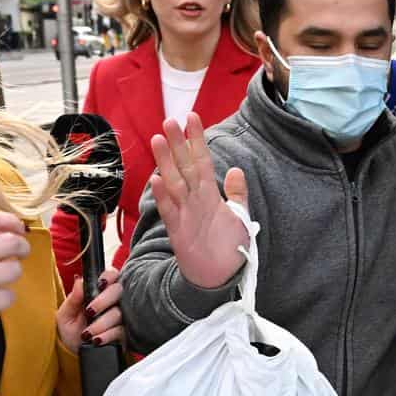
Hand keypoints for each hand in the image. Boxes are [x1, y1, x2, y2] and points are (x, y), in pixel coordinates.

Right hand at [0, 212, 28, 335]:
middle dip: (22, 247)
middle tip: (21, 253)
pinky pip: (10, 295)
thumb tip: (10, 228)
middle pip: (11, 242)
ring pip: (15, 269)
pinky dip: (5, 297)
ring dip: (12, 274)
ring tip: (0, 279)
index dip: (10, 220)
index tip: (19, 228)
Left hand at [57, 268, 123, 353]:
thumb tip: (80, 281)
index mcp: (98, 292)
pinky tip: (97, 340)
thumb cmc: (70, 331)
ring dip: (102, 323)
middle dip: (103, 301)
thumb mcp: (65, 315)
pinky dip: (107, 335)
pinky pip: (121, 331)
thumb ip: (73, 298)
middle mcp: (112, 302)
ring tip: (87, 333)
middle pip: (118, 291)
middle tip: (89, 312)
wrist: (74, 352)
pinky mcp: (124, 333)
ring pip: (118, 313)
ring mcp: (120, 317)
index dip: (109, 276)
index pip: (112, 275)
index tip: (100, 285)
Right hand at [147, 112, 249, 288]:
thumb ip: (237, 194)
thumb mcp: (239, 217)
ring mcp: (184, 215)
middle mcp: (194, 201)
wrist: (219, 278)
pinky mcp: (178, 233)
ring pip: (173, 184)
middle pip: (184, 167)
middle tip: (169, 120)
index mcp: (209, 195)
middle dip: (177, 144)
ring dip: (166, 163)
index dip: (197, 140)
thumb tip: (237, 170)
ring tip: (159, 140)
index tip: (192, 117)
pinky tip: (156, 181)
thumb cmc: (228, 248)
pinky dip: (163, 198)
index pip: (202, 160)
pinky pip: (169, 212)